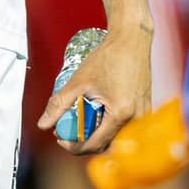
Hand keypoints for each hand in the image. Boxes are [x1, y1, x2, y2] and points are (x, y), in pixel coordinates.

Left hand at [37, 26, 152, 154]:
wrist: (131, 41)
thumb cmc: (109, 57)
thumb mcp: (79, 80)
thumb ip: (59, 103)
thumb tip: (43, 123)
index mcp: (120, 114)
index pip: (95, 144)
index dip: (74, 147)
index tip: (61, 140)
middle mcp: (135, 120)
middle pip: (106, 145)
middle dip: (84, 142)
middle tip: (68, 131)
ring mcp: (143, 117)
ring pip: (115, 139)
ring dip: (96, 135)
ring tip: (80, 121)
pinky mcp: (144, 112)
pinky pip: (124, 129)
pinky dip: (108, 127)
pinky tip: (96, 114)